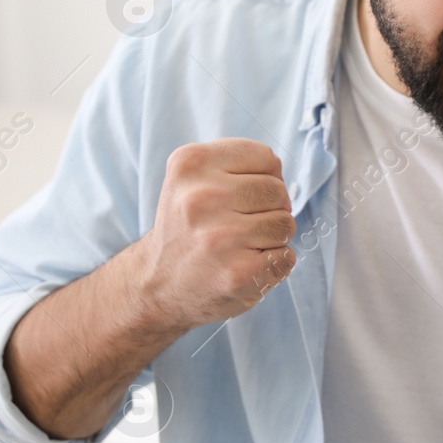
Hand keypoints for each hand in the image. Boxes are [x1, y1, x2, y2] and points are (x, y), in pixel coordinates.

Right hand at [136, 138, 296, 330]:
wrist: (156, 285)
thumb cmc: (186, 228)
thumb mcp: (193, 178)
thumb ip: (238, 166)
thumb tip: (282, 184)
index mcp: (190, 164)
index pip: (266, 157)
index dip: (263, 177)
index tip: (240, 196)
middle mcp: (202, 197)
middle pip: (278, 190)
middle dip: (269, 208)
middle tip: (237, 225)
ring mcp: (221, 238)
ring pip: (285, 223)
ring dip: (272, 237)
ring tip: (239, 246)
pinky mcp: (238, 273)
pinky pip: (286, 256)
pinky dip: (275, 263)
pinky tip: (244, 266)